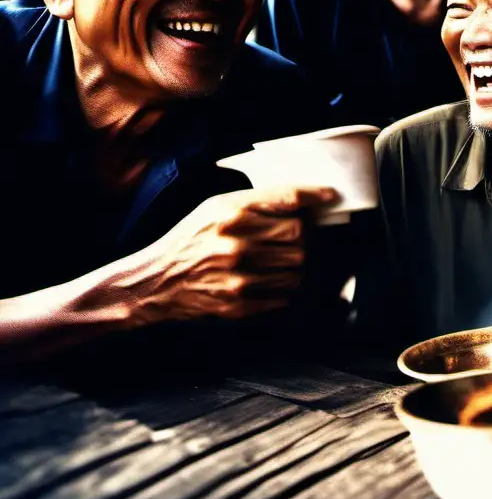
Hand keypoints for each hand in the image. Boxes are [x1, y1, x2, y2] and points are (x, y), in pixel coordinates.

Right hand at [116, 186, 336, 325]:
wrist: (155, 281)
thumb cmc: (189, 239)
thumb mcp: (215, 207)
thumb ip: (255, 202)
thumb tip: (301, 200)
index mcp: (231, 212)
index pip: (288, 198)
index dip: (315, 196)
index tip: (329, 196)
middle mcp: (237, 241)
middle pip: (299, 234)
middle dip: (302, 235)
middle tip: (293, 236)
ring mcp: (239, 274)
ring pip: (297, 265)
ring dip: (296, 262)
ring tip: (279, 259)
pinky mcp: (239, 302)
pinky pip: (285, 293)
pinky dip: (285, 286)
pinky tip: (270, 278)